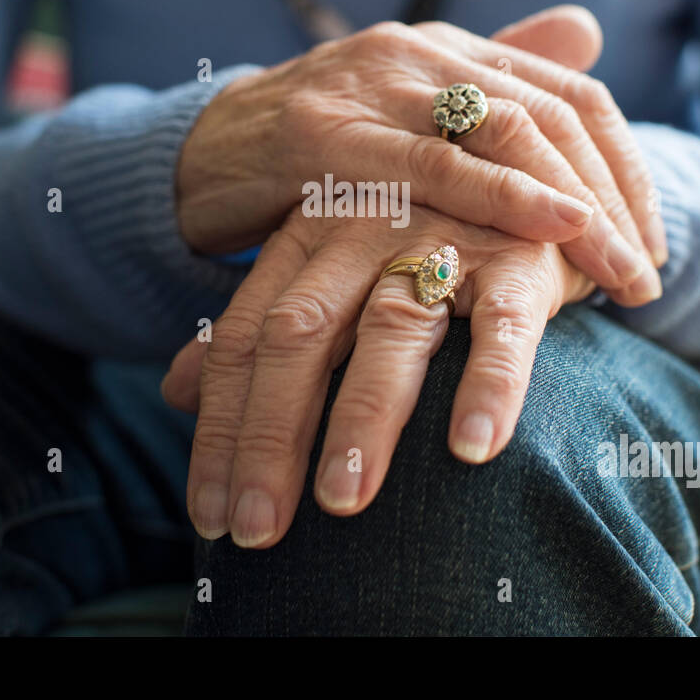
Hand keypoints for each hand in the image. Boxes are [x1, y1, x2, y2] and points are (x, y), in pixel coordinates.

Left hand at [163, 205, 594, 547]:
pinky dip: (490, 384)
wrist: (526, 169)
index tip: (207, 516)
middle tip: (257, 529)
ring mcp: (441, 241)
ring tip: (342, 502)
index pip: (243, 338)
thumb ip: (257, 326)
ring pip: (390, 330)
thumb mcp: (327, 268)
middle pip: (298, 336)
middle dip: (270, 436)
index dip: (220, 428)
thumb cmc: (418, 240)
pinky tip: (472, 449)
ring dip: (362, 418)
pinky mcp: (519, 260)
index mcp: (305, 238)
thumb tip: (173, 390)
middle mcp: (361, 234)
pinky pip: (503, 325)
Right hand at [176, 6, 664, 303]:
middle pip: (551, 113)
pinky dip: (503, 196)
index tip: (652, 242)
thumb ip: (493, 80)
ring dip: (578, 208)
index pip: (569, 93)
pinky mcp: (325, 134)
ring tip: (621, 278)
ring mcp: (373, 86)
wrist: (204, 154)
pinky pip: (431, 166)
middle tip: (648, 276)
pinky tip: (556, 232)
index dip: (625, 167)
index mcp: (450, 48)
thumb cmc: (319, 152)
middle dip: (614, 198)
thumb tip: (587, 32)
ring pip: (506, 130)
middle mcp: (421, 52)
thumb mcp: (411, 115)